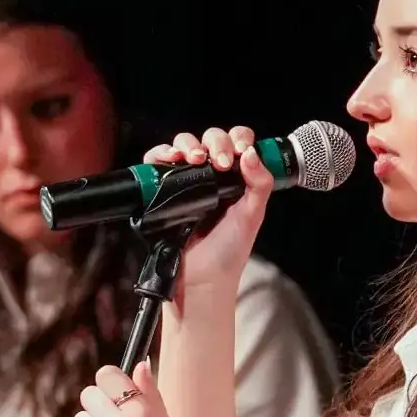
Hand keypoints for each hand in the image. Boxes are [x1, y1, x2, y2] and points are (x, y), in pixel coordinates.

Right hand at [145, 126, 273, 294]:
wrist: (201, 278)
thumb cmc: (228, 252)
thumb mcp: (253, 215)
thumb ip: (259, 183)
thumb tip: (250, 153)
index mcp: (235, 178)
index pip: (237, 142)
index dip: (238, 138)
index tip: (239, 152)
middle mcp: (210, 176)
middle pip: (210, 138)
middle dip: (216, 143)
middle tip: (220, 163)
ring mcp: (185, 181)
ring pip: (183, 144)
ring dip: (188, 145)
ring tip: (194, 159)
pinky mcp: (162, 189)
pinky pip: (156, 161)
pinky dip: (161, 153)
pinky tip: (171, 159)